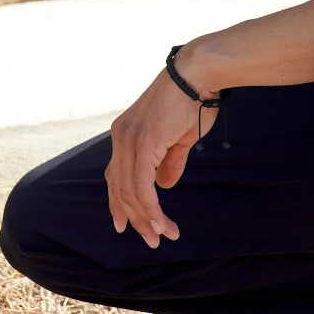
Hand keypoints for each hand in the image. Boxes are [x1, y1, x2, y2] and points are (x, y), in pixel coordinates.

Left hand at [105, 63, 217, 247]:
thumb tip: (165, 186)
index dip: (118, 203)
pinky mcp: (142, 142)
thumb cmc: (194, 100)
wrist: (198, 74)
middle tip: (151, 239)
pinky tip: (161, 223)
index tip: (124, 226)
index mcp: (125, 134)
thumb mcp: (179, 138)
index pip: (115, 176)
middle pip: (119, 188)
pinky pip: (141, 185)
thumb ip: (169, 162)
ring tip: (162, 236)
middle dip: (135, 217)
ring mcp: (128, 139)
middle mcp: (120, 137)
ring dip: (146, 218)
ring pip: (129, 191)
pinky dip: (150, 208)